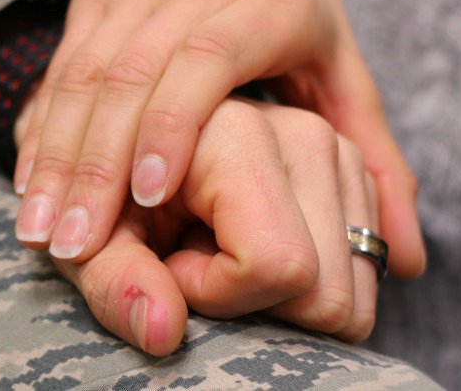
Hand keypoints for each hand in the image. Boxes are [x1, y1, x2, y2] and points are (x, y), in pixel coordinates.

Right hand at [12, 0, 422, 277]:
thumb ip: (370, 158)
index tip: (149, 200)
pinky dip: (40, 126)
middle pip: (130, 73)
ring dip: (56, 154)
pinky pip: (60, 62)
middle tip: (74, 246)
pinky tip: (28, 183)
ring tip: (39, 231)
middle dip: (96, 164)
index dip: (174, 126)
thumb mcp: (342, 68)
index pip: (205, 58)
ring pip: (83, 71)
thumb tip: (408, 261)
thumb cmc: (292, 3)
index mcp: (267, 0)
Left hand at [47, 98, 381, 354]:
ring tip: (223, 247)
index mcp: (236, 130)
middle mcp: (302, 130)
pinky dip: (312, 281)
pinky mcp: (353, 173)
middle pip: (324, 289)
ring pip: (354, 290)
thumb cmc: (109, 205)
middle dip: (258, 302)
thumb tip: (163, 330)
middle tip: (198, 257)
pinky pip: (365, 274)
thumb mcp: (94, 245)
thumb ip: (118, 284)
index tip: (171, 259)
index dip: (214, 291)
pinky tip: (256, 243)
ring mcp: (339, 150)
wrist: (135, 162)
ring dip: (286, 293)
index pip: (276, 264)